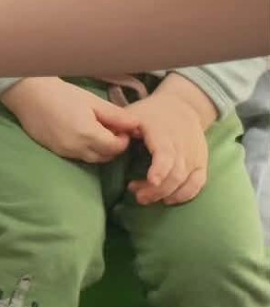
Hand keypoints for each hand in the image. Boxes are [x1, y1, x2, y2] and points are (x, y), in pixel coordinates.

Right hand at [0, 77, 140, 163]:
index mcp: (88, 134)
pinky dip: (85, 149)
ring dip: (99, 149)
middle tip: (111, 130)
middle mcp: (77, 148)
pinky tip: (80, 133)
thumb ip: (116, 116)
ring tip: (96, 131)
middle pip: (106, 157)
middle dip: (113, 146)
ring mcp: (65, 151)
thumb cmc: (62, 94)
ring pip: (92, 159)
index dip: (124, 139)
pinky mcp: (55, 151)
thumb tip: (137, 126)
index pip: (117, 148)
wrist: (29, 94)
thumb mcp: (92, 101)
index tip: (121, 127)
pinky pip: (77, 156)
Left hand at [125, 75, 215, 205]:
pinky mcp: (201, 163)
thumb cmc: (151, 113)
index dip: (160, 169)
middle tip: (138, 196)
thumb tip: (105, 141)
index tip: (151, 181)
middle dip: (157, 189)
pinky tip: (168, 200)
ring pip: (187, 181)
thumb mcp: (133, 114)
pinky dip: (185, 194)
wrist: (182, 106)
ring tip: (146, 198)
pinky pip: (198, 183)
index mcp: (164, 134)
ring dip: (168, 194)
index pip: (166, 154)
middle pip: (175, 173)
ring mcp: (194, 156)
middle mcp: (183, 146)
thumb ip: (119, 128)